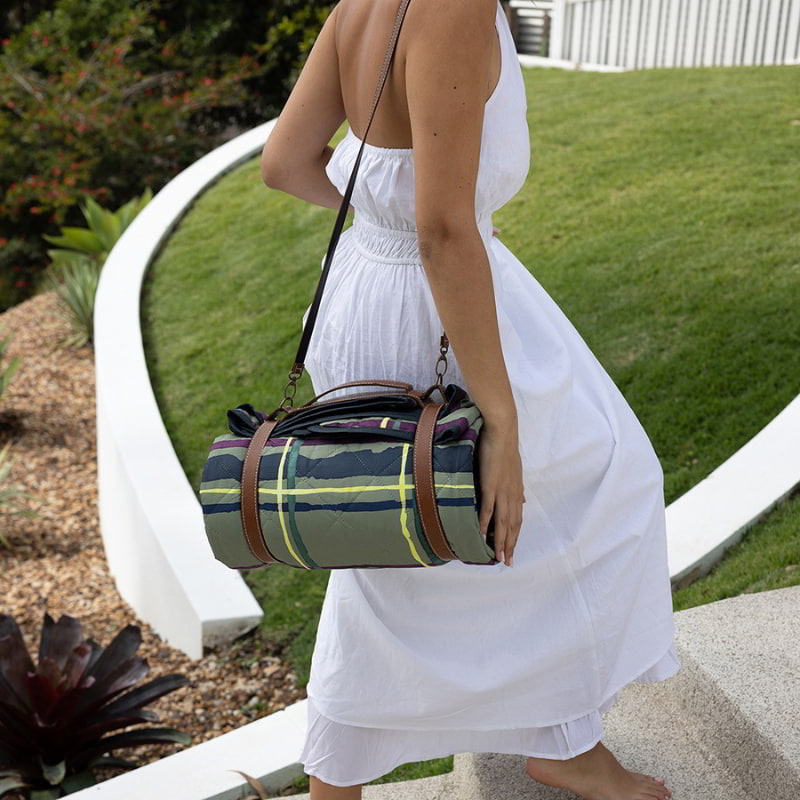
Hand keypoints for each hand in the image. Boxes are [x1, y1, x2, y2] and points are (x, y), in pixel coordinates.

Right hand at [477, 421, 524, 566]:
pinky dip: (486, 522)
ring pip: (502, 521)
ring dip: (500, 540)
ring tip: (498, 556)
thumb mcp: (514, 471)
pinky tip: (483, 534)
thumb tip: (523, 502)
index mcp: (516, 491)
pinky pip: (488, 507)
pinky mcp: (491, 485)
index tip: (512, 551)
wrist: (502, 431)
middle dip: (510, 545)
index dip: (515, 537)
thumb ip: (517, 489)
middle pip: (512, 525)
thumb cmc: (505, 448)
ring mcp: (502, 491)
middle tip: (507, 562)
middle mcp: (512, 494)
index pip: (517, 520)